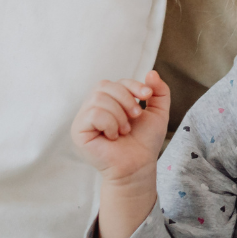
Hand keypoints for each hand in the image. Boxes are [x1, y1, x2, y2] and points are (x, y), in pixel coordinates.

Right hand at [71, 70, 169, 186]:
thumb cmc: (145, 141)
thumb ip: (158, 91)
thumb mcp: (158, 112)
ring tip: (124, 130)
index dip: (133, 85)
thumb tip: (151, 72)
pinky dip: (110, 123)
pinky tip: (113, 136)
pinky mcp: (78, 131)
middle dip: (126, 98)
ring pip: (98, 98)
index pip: (116, 82)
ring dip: (119, 114)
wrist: (139, 165)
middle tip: (136, 116)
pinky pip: (93, 114)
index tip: (147, 96)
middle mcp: (93, 108)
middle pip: (104, 85)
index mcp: (109, 102)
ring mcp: (83, 119)